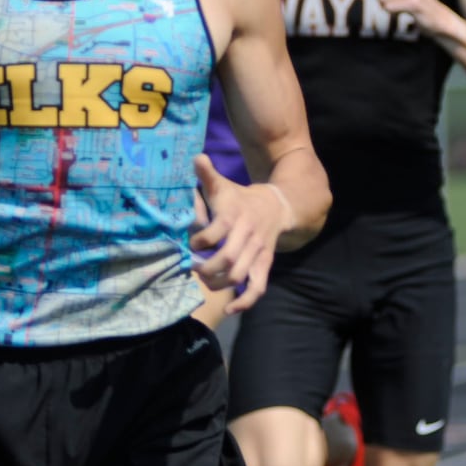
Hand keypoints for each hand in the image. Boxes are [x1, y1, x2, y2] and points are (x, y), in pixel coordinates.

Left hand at [188, 155, 290, 315]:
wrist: (276, 206)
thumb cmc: (240, 198)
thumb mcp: (223, 185)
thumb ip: (207, 175)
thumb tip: (196, 157)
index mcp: (233, 216)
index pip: (214, 232)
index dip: (199, 241)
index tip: (189, 244)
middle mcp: (246, 235)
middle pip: (226, 259)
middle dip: (206, 268)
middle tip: (193, 268)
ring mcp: (257, 251)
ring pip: (240, 275)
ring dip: (220, 284)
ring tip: (206, 282)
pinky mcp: (264, 264)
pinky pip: (258, 287)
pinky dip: (245, 301)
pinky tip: (231, 309)